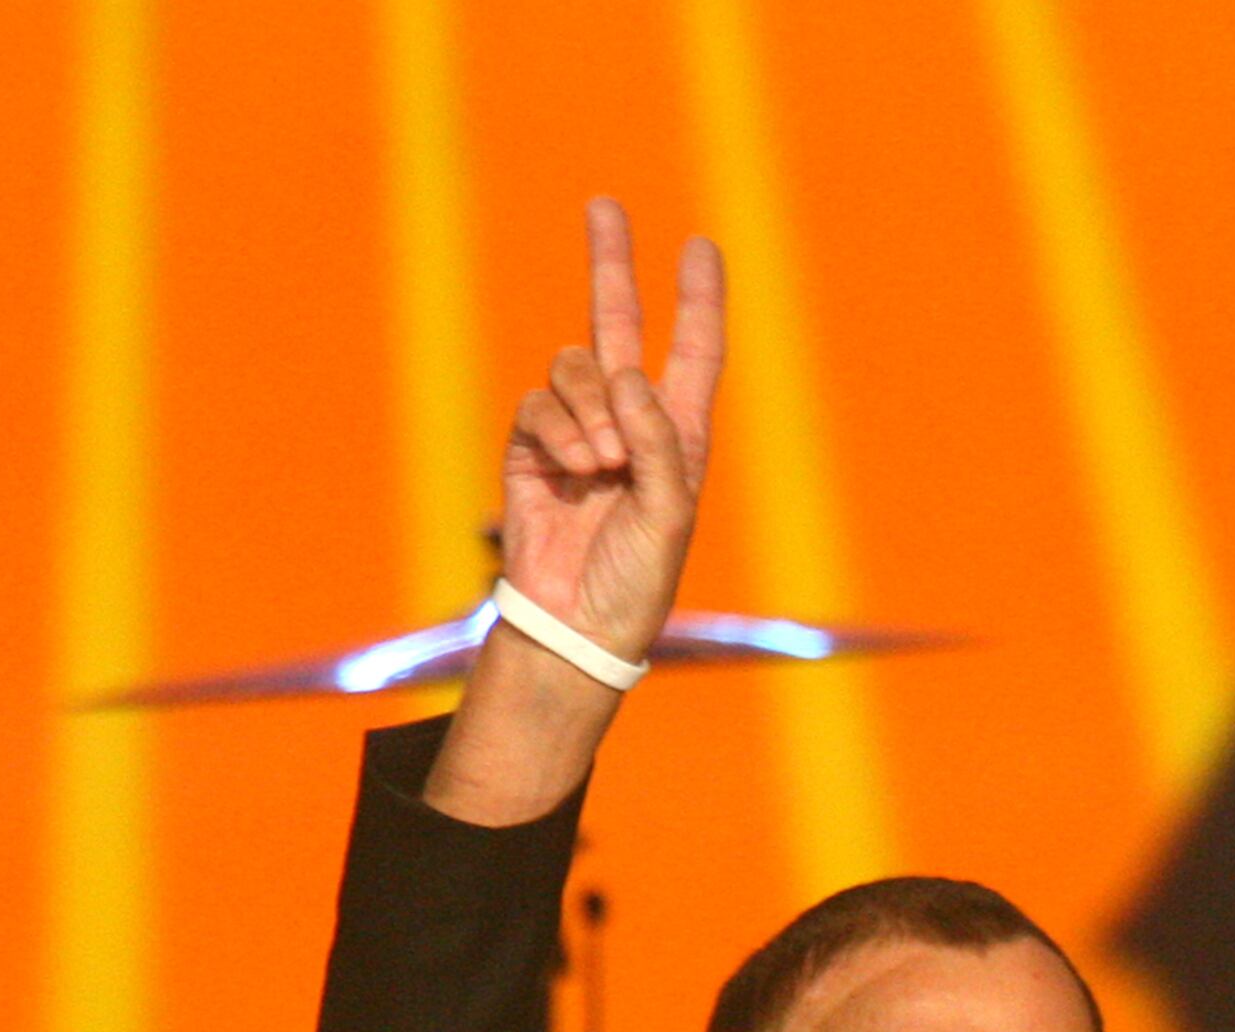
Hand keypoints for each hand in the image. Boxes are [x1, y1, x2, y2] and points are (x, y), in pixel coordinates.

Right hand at [497, 196, 724, 662]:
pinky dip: (560, 432)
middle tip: (605, 205)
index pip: (693, 354)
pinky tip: (575, 470)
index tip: (702, 247)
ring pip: (575, 368)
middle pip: (618, 324)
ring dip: (590, 409)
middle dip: (611, 264)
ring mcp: (577, 429)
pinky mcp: (532, 444)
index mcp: (679, 437)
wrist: (577, 622)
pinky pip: (540, 404)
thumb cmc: (637, 580)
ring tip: (602, 466)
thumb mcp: (669, 514)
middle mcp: (629, 422)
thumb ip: (658, 442)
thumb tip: (626, 373)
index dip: (699, 302)